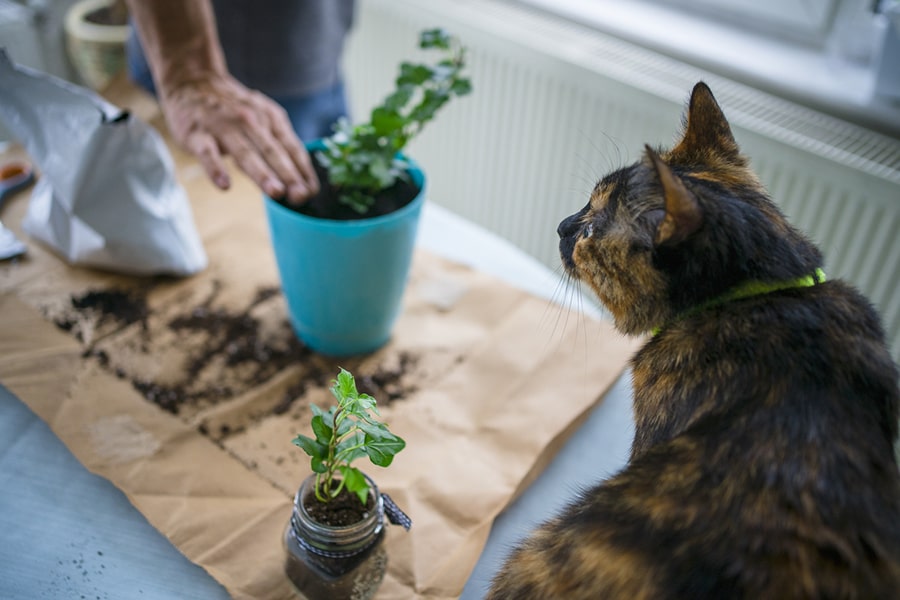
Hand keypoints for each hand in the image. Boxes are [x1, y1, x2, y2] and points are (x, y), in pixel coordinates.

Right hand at [160, 74, 318, 203]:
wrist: (192, 81)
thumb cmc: (234, 110)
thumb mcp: (263, 118)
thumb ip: (280, 146)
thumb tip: (303, 182)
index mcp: (270, 119)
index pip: (292, 147)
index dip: (303, 170)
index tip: (312, 192)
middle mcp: (250, 121)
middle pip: (272, 151)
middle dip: (289, 174)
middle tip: (300, 196)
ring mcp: (223, 127)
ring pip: (245, 152)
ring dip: (261, 173)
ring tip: (275, 192)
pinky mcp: (197, 134)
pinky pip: (207, 153)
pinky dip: (216, 168)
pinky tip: (225, 185)